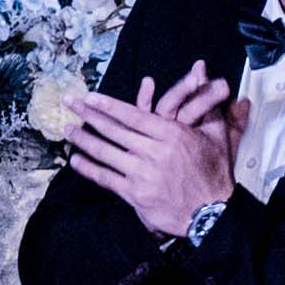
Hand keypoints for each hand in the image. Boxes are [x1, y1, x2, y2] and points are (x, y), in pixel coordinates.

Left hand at [60, 66, 239, 237]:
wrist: (212, 214)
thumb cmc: (214, 174)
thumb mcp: (216, 135)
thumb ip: (207, 103)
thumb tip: (202, 70)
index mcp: (171, 134)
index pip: (133, 115)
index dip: (108, 105)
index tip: (90, 97)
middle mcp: (154, 152)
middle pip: (113, 130)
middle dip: (87, 115)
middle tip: (69, 103)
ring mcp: (142, 174)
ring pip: (106, 153)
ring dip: (83, 140)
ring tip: (67, 129)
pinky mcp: (136, 195)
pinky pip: (106, 179)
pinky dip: (89, 169)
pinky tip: (76, 160)